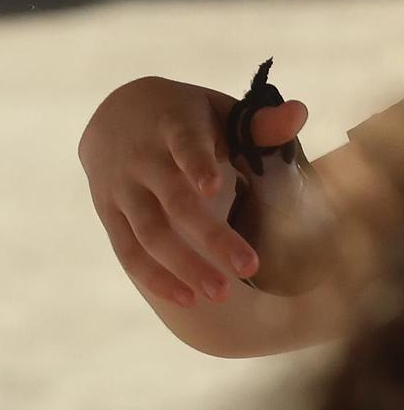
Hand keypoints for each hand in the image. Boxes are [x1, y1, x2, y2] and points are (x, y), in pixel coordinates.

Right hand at [79, 76, 307, 307]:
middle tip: (251, 268)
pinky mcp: (108, 211)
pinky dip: (153, 276)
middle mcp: (141, 157)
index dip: (196, 164)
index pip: (183, 143)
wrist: (113, 114)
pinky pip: (127, 249)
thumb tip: (300, 114)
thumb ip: (257, 122)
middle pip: (174, 199)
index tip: (215, 188)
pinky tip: (186, 298)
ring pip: (149, 231)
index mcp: (171, 124)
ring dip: (183, 264)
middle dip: (210, 235)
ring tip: (221, 296)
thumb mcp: (215, 110)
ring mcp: (121, 186)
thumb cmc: (183, 118)